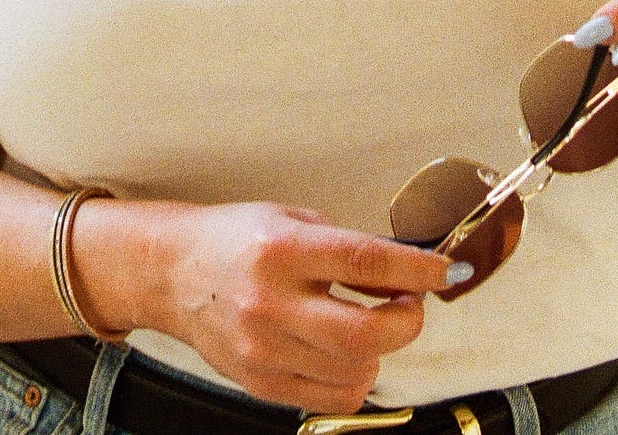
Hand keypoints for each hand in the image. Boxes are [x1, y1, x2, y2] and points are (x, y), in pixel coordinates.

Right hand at [139, 201, 454, 412]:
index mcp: (282, 250)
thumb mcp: (291, 220)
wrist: (175, 273)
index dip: (415, 270)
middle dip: (408, 323)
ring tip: (371, 324)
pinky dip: (354, 377)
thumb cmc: (235, 240)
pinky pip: (332, 397)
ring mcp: (265, 349)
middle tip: (411, 306)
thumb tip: (404, 269)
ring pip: (355, 371)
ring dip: (380, 351)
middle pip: (365, 334)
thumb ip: (345, 246)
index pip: (365, 262)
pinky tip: (345, 351)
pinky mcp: (262, 383)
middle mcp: (271, 302)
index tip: (443, 271)